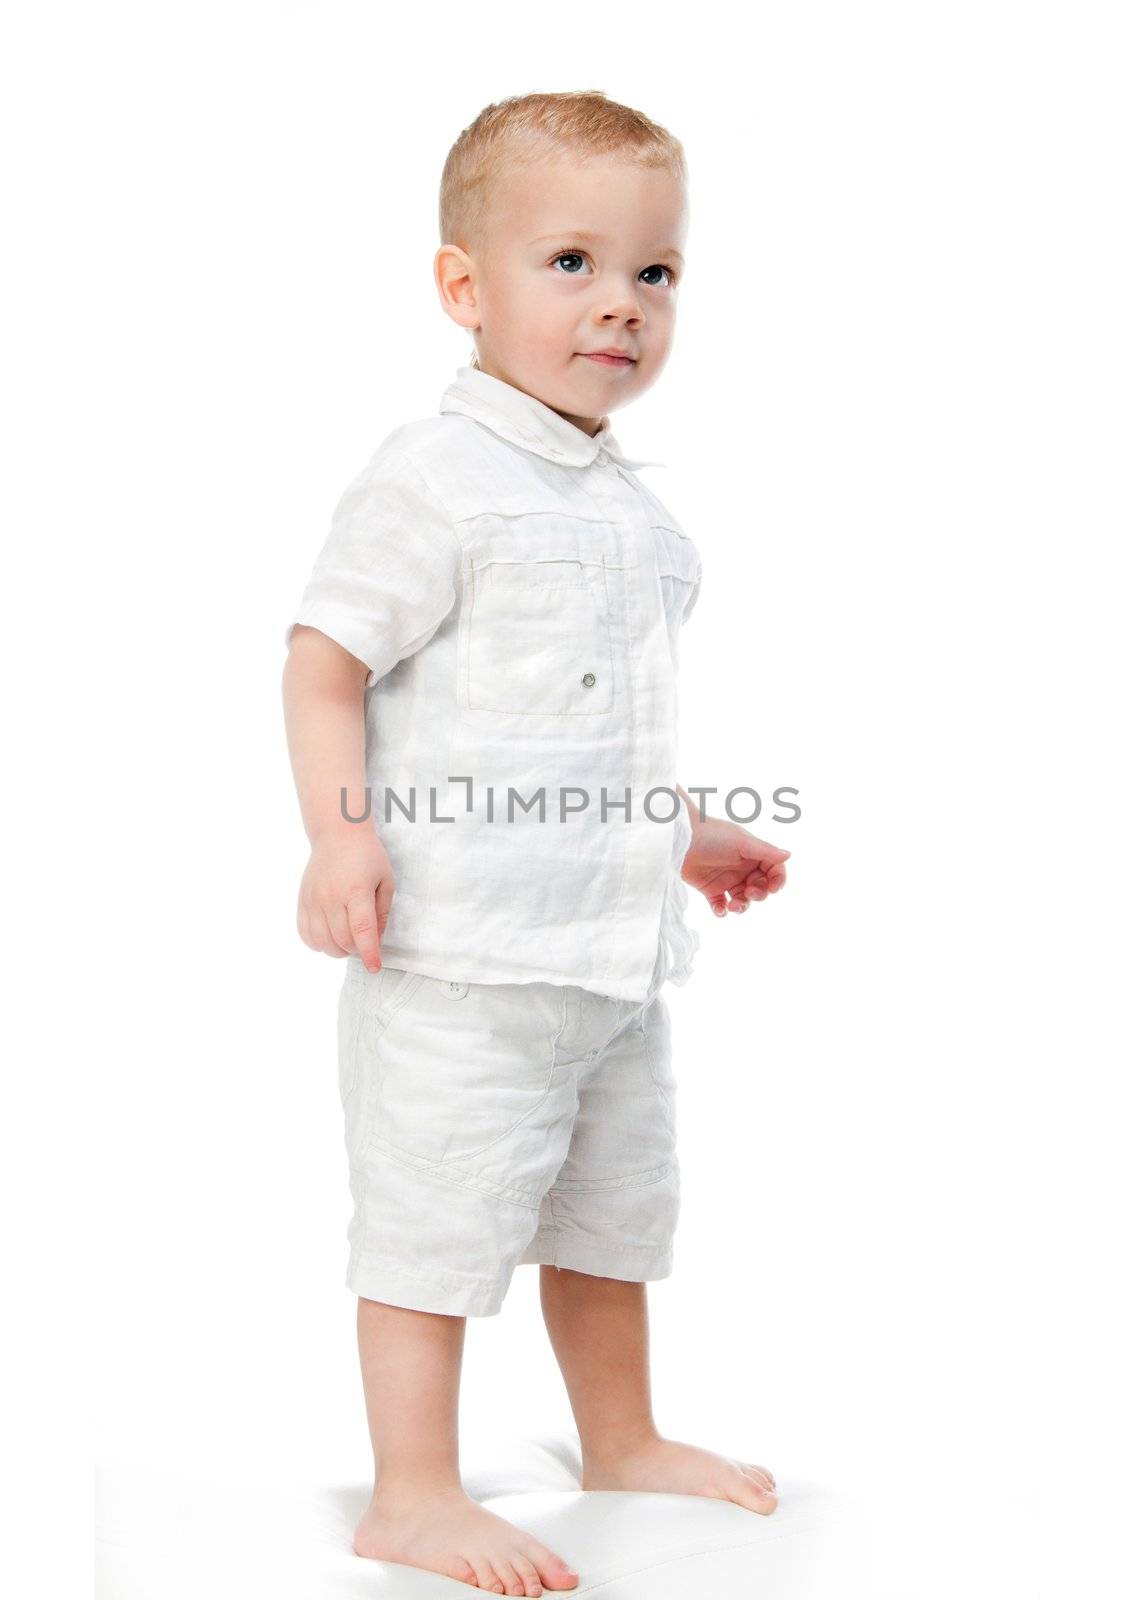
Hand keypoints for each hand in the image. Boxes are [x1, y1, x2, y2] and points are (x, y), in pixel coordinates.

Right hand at [297, 827, 392, 970]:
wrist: (338, 835)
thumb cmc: (367, 857)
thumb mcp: (385, 881)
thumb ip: (382, 912)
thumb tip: (376, 941)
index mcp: (356, 890)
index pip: (361, 930)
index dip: (368, 953)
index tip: (374, 967)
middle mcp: (331, 896)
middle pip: (342, 940)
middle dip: (357, 950)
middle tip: (365, 943)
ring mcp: (313, 899)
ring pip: (322, 942)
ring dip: (338, 950)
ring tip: (348, 941)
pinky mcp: (302, 901)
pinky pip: (305, 934)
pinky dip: (318, 944)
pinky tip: (329, 937)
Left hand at [680, 817, 790, 918]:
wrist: (680, 839)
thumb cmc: (712, 835)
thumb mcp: (742, 842)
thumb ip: (765, 851)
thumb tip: (789, 855)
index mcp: (752, 854)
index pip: (773, 870)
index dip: (777, 880)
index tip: (774, 888)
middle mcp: (742, 867)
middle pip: (760, 888)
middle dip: (759, 894)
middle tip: (748, 892)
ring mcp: (726, 879)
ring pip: (742, 899)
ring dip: (742, 906)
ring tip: (733, 905)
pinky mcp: (709, 889)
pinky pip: (721, 905)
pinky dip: (722, 911)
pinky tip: (720, 909)